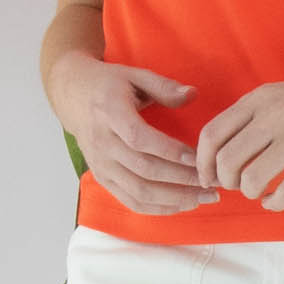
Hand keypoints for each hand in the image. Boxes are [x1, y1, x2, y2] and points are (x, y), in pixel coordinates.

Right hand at [54, 54, 219, 216]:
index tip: (198, 157)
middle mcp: (102, 142)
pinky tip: (181, 205)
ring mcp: (101, 164)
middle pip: (143, 169)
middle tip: (212, 183)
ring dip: (174, 198)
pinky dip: (157, 208)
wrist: (72, 97)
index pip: (140, 138)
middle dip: (181, 180)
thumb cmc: (107, 86)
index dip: (170, 151)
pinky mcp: (103, 178)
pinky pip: (130, 200)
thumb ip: (163, 86)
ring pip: (138, 190)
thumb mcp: (134, 75)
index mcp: (110, 112)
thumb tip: (193, 94)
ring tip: (204, 197)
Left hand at [195, 63, 283, 212]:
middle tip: (239, 186)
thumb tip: (225, 154)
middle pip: (226, 161)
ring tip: (261, 191)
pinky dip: (273, 203)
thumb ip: (253, 118)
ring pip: (251, 180)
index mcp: (260, 100)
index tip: (210, 177)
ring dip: (250, 193)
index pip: (211, 135)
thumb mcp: (282, 96)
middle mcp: (273, 116)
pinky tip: (276, 200)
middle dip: (226, 182)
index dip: (203, 163)